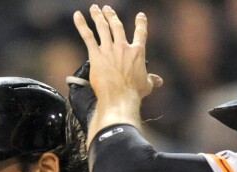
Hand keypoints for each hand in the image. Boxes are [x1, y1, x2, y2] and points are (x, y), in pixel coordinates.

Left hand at [72, 5, 161, 142]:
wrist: (120, 97)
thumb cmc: (133, 93)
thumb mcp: (146, 85)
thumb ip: (151, 79)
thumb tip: (159, 81)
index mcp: (137, 52)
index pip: (141, 33)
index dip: (141, 23)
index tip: (140, 16)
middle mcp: (123, 47)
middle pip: (117, 26)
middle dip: (112, 16)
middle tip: (107, 9)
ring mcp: (109, 50)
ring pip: (103, 27)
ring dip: (98, 16)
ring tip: (94, 8)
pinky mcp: (96, 55)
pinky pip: (88, 36)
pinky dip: (81, 25)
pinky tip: (77, 16)